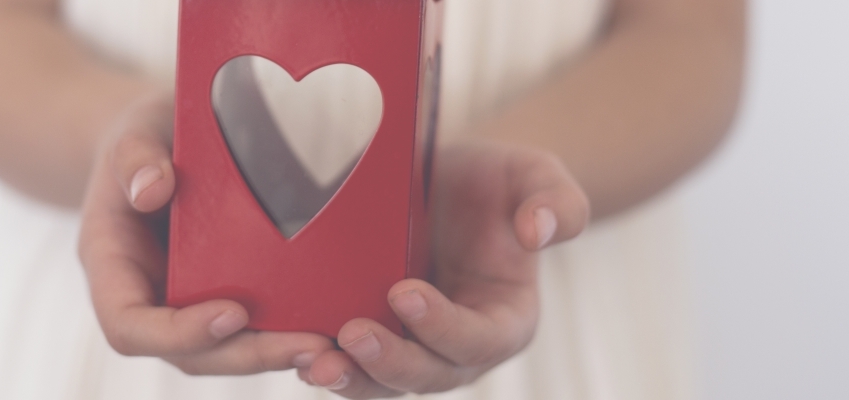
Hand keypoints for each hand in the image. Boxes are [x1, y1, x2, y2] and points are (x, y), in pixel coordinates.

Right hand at [76, 94, 334, 374]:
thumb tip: (152, 190)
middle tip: (310, 347)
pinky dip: (289, 334)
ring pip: (227, 351)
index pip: (129, 325)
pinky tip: (335, 329)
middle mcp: (150, 297)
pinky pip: (254, 328)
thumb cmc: (145, 133)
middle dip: (249, 356)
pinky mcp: (228, 294)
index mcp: (114, 267)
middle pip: (190, 354)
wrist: (165, 136)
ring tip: (331, 348)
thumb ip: (134, 156)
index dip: (177, 334)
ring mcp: (189, 303)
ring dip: (276, 355)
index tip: (232, 312)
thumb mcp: (132, 131)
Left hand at [299, 141, 590, 397]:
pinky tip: (291, 352)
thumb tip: (541, 231)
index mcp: (506, 319)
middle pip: (428, 374)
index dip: (443, 325)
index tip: (404, 293)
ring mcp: (412, 348)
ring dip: (348, 379)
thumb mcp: (533, 175)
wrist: (446, 182)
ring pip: (382, 383)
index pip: (479, 338)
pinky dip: (322, 363)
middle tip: (352, 334)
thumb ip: (557, 200)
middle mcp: (458, 348)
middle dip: (390, 362)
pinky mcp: (372, 338)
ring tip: (312, 363)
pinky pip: (349, 364)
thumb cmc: (494, 182)